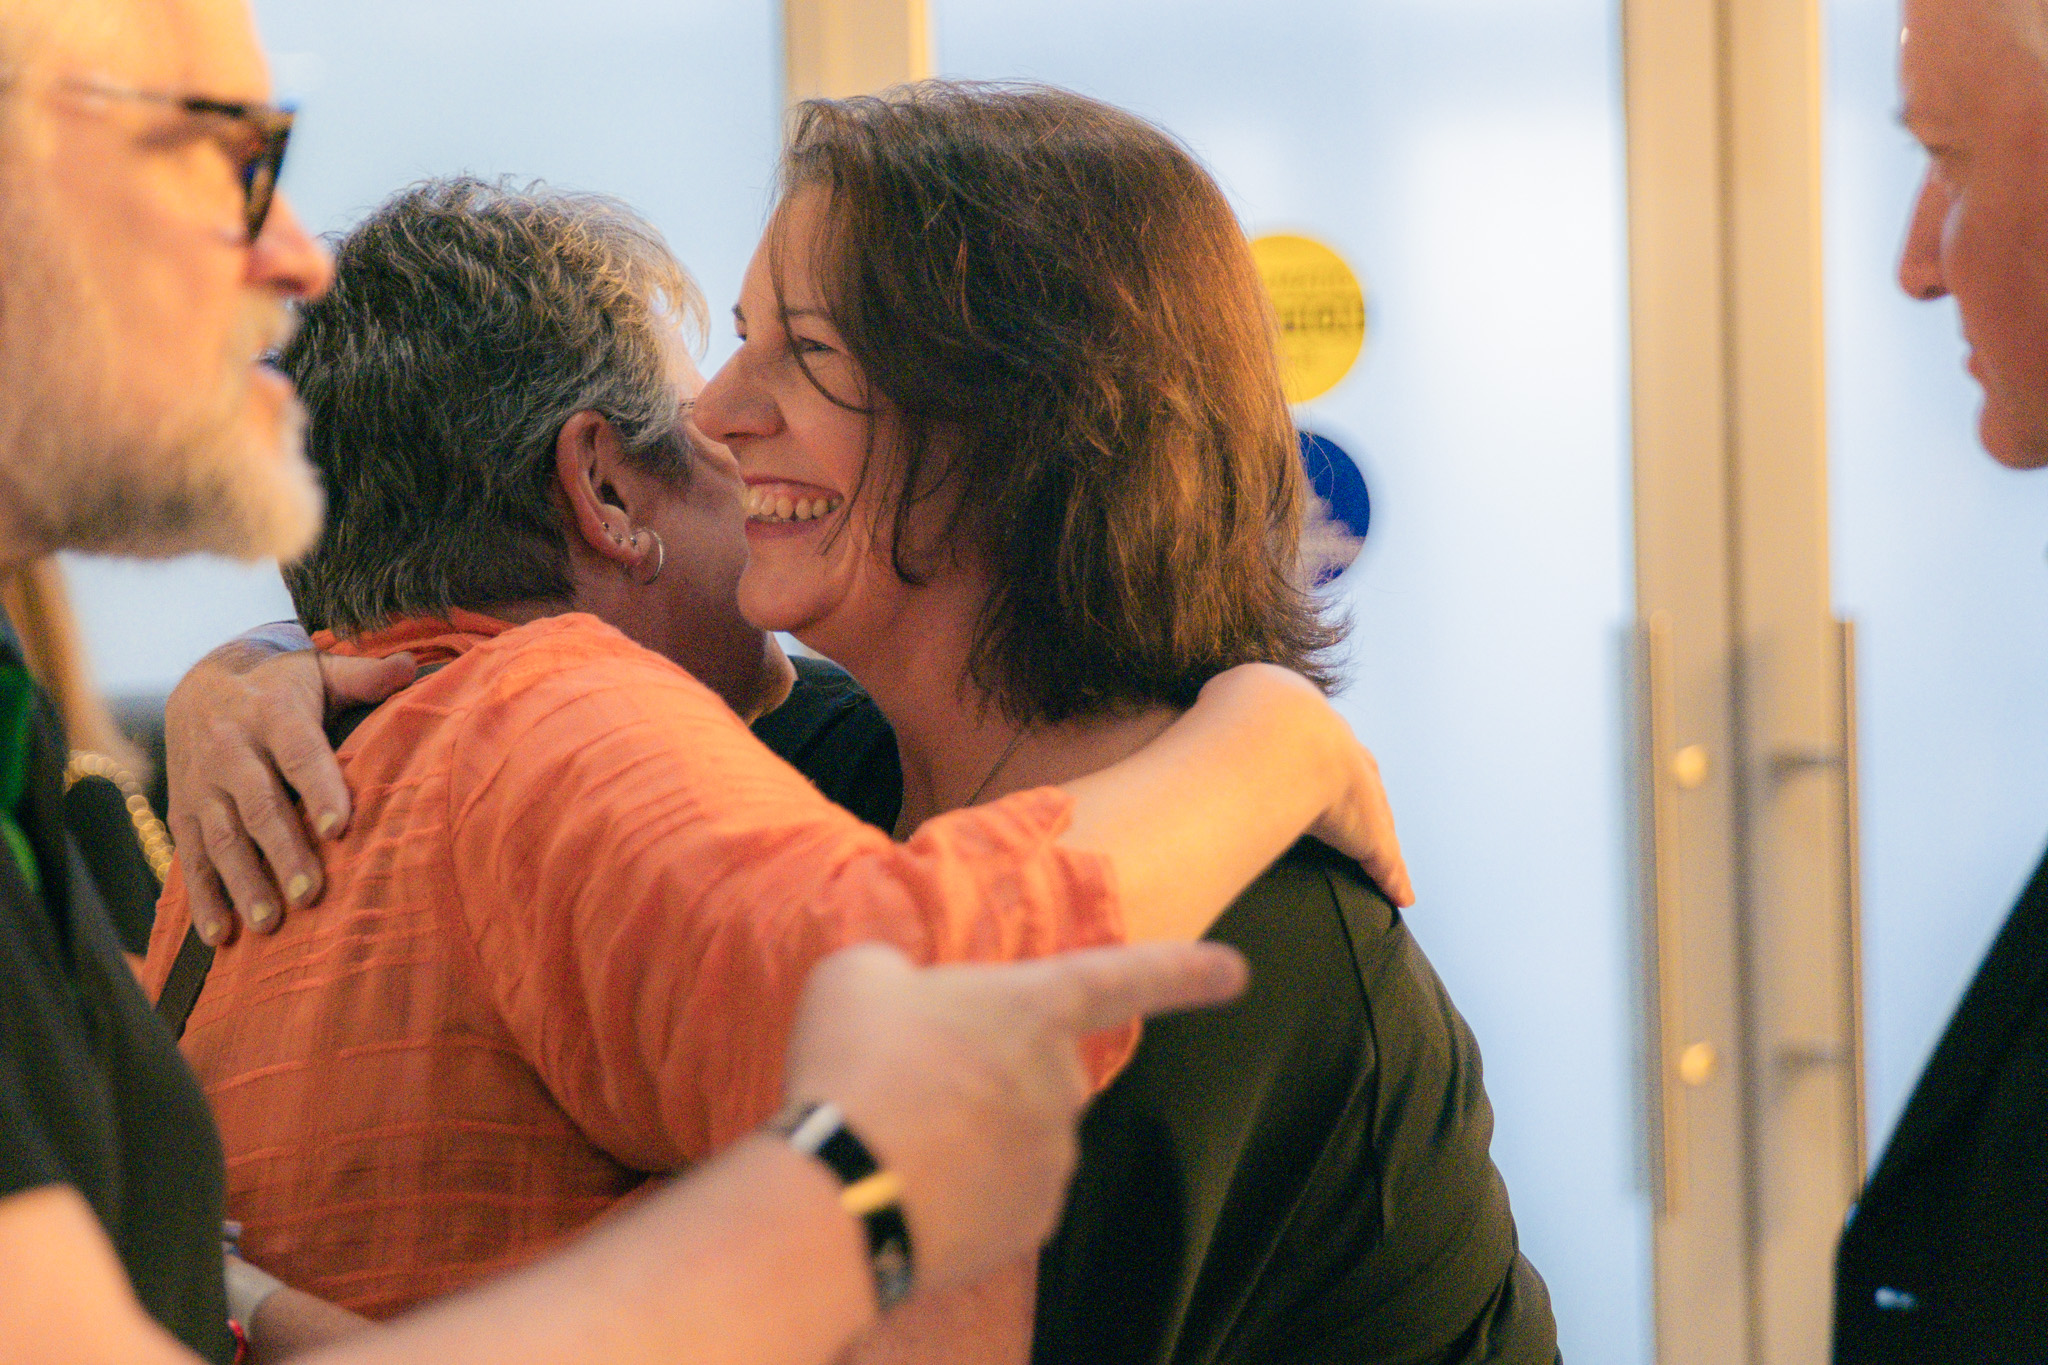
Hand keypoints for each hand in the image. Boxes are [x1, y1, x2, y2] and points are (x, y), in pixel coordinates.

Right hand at [165, 631, 414, 944]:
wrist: (200, 684)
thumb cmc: (281, 686)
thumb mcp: (319, 671)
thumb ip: (364, 676)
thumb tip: (409, 666)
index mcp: (272, 714)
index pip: (298, 752)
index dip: (319, 788)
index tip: (340, 829)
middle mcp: (230, 749)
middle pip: (259, 805)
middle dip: (283, 851)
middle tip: (310, 894)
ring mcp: (201, 784)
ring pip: (222, 837)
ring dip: (243, 882)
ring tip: (269, 923)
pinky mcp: (182, 811)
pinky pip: (190, 858)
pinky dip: (202, 898)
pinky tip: (220, 936)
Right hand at [779, 940, 1248, 1293]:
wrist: (840, 1194)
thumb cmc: (853, 1067)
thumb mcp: (858, 976)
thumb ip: (897, 972)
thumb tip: (899, 993)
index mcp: (1035, 1007)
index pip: (1128, 977)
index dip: (1185, 971)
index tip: (1237, 971)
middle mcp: (1063, 1082)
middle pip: (1043, 1065)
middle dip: (993, 1068)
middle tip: (913, 1076)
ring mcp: (1054, 1158)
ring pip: (1022, 1132)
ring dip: (977, 1130)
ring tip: (899, 1136)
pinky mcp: (1032, 1223)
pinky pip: (1007, 1193)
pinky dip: (970, 1189)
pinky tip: (915, 1184)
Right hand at [1196, 664, 1413, 906]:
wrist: (1268, 728)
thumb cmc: (1222, 722)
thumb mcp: (1199, 718)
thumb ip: (1181, 736)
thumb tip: (1136, 747)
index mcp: (1295, 721)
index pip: (1312, 743)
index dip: (1313, 758)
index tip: (1310, 773)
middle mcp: (1334, 748)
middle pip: (1356, 774)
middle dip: (1357, 793)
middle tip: (1354, 810)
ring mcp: (1355, 787)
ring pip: (1374, 817)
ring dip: (1377, 836)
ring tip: (1382, 860)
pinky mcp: (1366, 825)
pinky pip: (1382, 855)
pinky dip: (1391, 874)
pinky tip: (1400, 896)